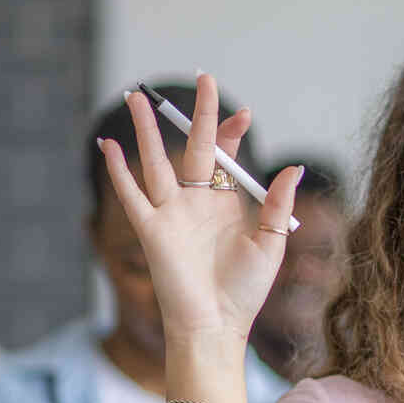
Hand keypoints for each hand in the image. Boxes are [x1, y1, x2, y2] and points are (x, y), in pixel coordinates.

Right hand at [99, 74, 303, 347]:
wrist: (218, 325)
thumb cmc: (245, 292)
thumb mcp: (271, 244)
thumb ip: (277, 204)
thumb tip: (294, 167)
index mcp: (224, 204)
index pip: (224, 156)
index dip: (231, 133)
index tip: (243, 114)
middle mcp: (195, 203)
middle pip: (191, 148)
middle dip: (197, 115)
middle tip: (204, 78)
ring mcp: (170, 214)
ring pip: (155, 161)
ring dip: (146, 129)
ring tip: (137, 95)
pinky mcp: (151, 230)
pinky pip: (131, 194)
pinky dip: (118, 171)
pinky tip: (108, 146)